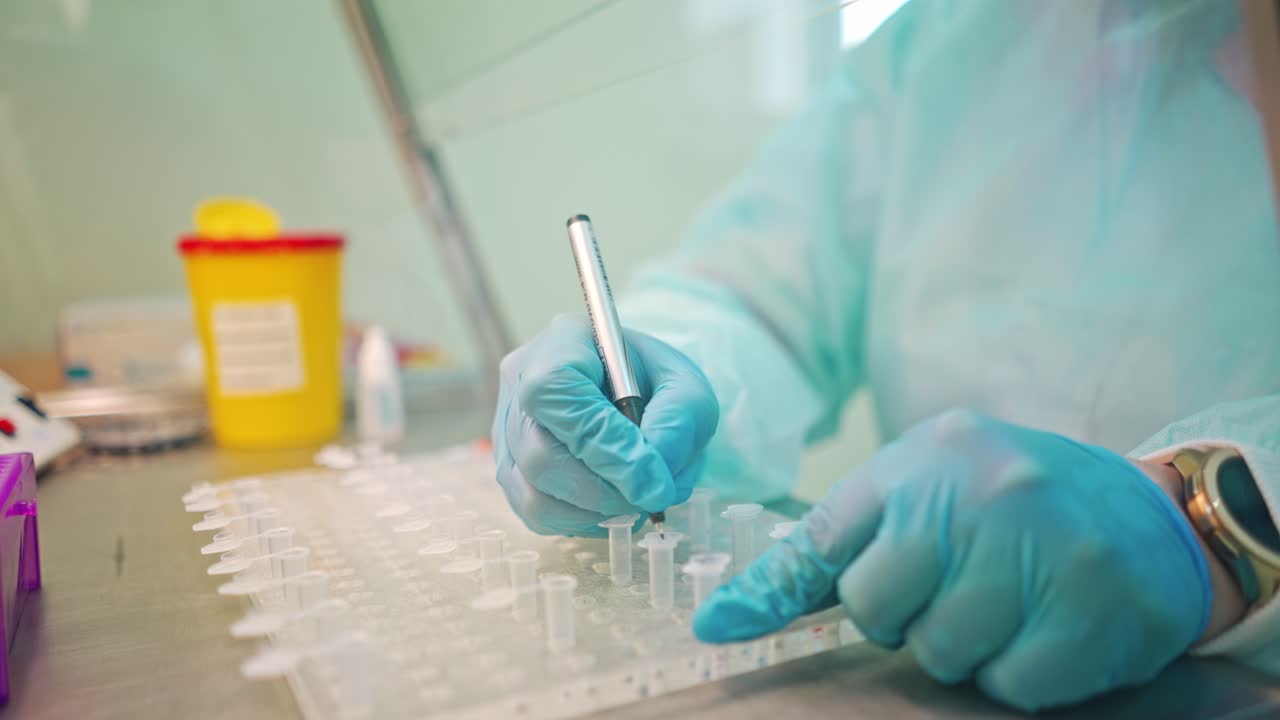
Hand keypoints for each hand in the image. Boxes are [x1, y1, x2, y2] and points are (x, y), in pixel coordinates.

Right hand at [492, 314, 718, 535]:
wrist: (637, 390)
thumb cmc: (656, 382)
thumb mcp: (686, 387)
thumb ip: (677, 424)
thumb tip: (652, 480)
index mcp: (562, 342)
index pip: (555, 391)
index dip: (602, 442)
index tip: (653, 479)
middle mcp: (520, 382)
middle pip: (540, 450)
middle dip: (605, 488)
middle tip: (653, 496)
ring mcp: (507, 429)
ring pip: (533, 490)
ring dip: (596, 509)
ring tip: (638, 497)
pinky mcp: (510, 469)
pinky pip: (533, 512)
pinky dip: (582, 520)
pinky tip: (613, 503)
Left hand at [693, 409, 1210, 710]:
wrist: (1153, 513)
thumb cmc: (1014, 504)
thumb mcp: (928, 490)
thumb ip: (846, 544)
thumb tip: (729, 613)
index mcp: (923, 460)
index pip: (822, 539)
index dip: (767, 593)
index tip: (714, 626)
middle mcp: (979, 491)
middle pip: (877, 610)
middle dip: (905, 617)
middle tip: (954, 588)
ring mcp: (1040, 545)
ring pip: (943, 654)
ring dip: (968, 646)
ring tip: (1007, 602)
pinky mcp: (1094, 605)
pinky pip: (1011, 684)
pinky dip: (1021, 672)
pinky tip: (1047, 626)